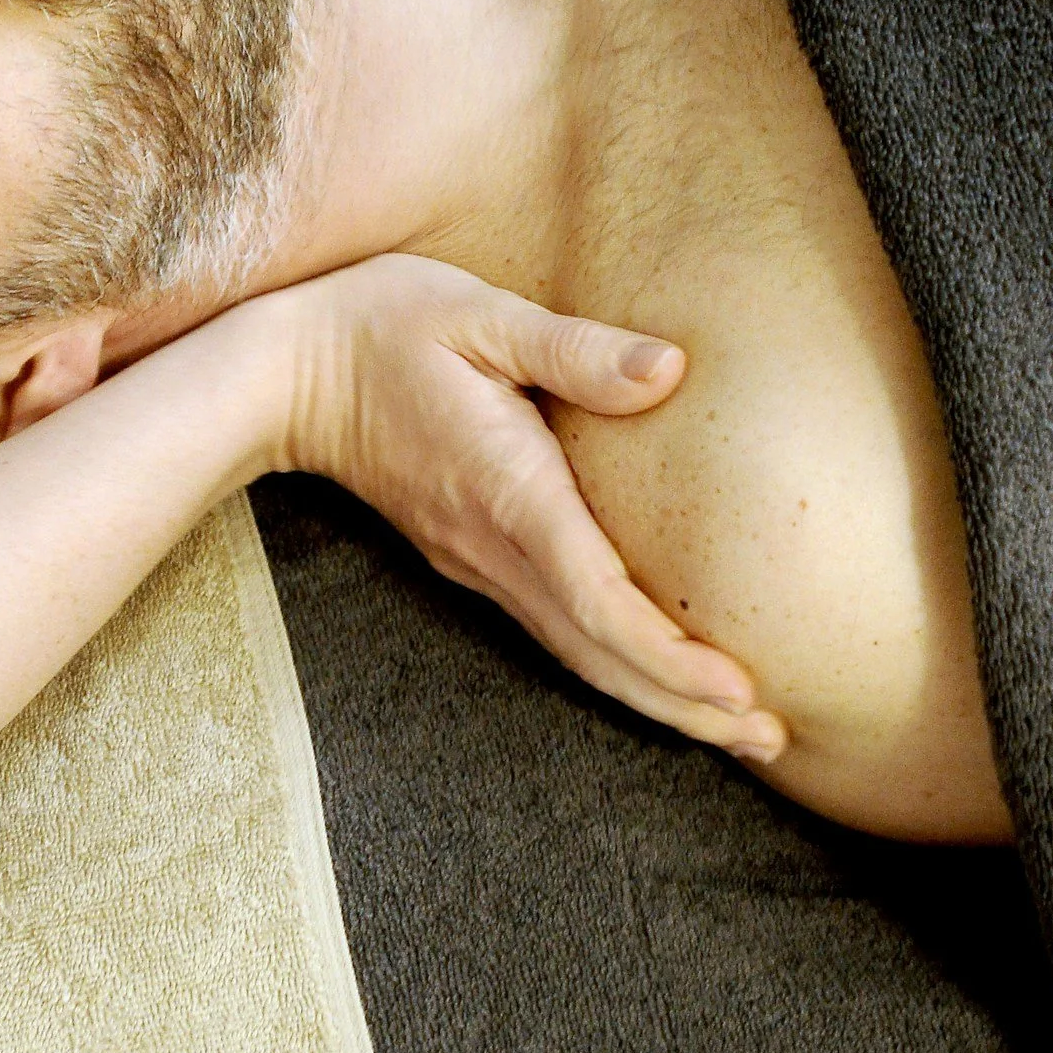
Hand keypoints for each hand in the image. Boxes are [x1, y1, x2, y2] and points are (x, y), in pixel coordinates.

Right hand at [278, 255, 787, 759]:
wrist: (281, 374)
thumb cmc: (382, 325)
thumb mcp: (479, 311)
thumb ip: (575, 346)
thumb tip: (671, 371)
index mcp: (507, 492)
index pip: (597, 599)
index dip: (670, 655)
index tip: (739, 691)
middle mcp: (492, 547)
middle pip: (597, 653)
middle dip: (685, 704)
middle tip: (771, 740)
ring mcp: (476, 562)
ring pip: (575, 653)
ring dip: (656, 698)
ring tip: (735, 731)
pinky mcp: (470, 557)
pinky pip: (554, 629)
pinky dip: (614, 666)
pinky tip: (655, 677)